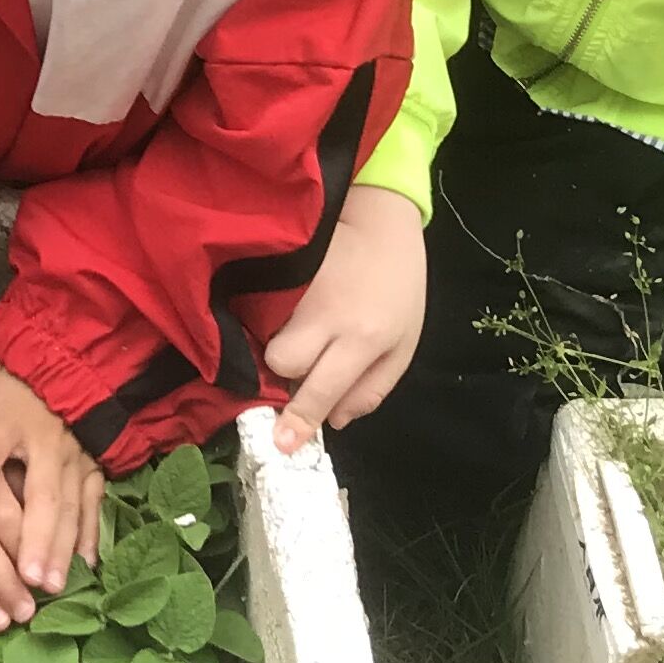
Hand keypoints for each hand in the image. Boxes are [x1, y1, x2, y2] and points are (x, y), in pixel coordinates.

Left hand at [0, 356, 105, 598]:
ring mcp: (74, 461)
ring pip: (69, 509)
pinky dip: (89, 537)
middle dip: (34, 539)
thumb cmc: (15, 376)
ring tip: (49, 586)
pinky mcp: (92, 469)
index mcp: (13, 420)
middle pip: (42, 496)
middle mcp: (47, 446)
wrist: (68, 363)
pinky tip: (84, 567)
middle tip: (24, 577)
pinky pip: (92, 506)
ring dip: (61, 549)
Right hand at [261, 187, 426, 452]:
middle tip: (302, 361)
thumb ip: (373, 388)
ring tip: (297, 331)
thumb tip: (335, 422)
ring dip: (276, 344)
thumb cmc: (398, 285)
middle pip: (281, 362)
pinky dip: (267, 319)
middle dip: (285, 372)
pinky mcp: (280, 269)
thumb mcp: (404, 344)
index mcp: (364, 338)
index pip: (321, 389)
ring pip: (266, 335)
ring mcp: (298, 289)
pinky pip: (260, 309)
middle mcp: (328, 316)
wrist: (379, 217)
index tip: (280, 445)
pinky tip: (285, 311)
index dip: (299, 420)